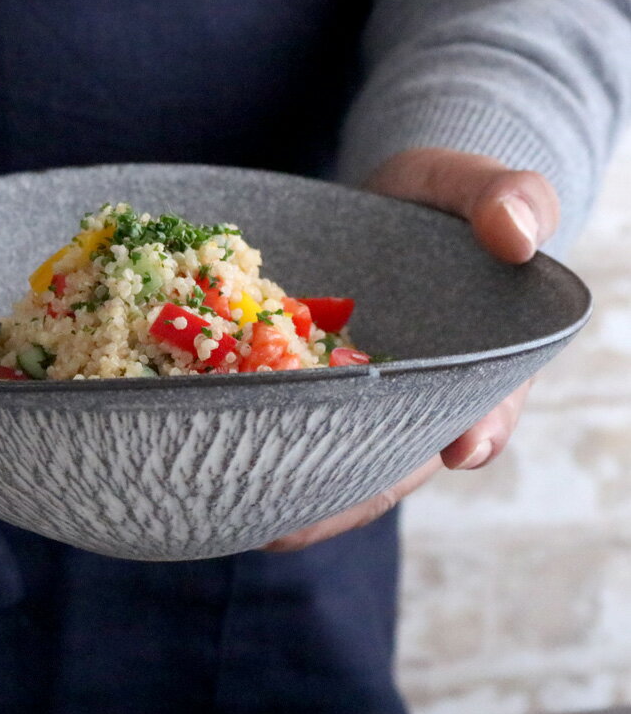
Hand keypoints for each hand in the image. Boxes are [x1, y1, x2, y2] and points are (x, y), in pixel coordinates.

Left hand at [263, 148, 559, 551]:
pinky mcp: (301, 383)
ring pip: (325, 454)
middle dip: (344, 494)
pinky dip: (245, 435)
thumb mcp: (476, 185)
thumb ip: (508, 198)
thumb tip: (514, 236)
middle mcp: (411, 400)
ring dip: (285, 487)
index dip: (472, 433)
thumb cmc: (441, 198)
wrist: (383, 200)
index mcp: (474, 369)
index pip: (481, 412)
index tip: (458, 448)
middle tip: (289, 528)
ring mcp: (352, 398)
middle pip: (388, 459)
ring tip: (232, 512)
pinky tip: (200, 453)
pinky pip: (277, 417)